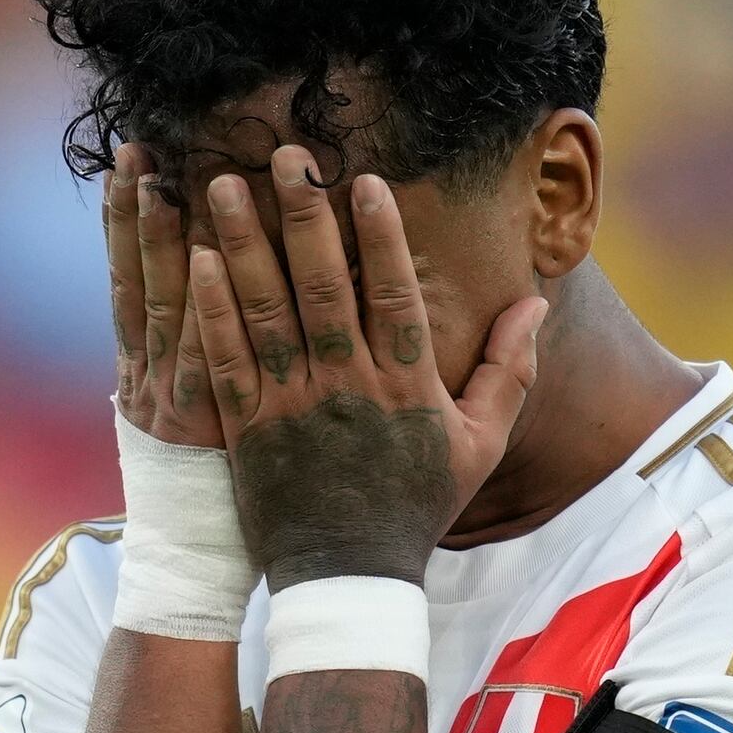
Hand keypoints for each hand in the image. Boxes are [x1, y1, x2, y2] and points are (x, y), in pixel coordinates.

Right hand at [103, 145, 222, 452]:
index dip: (122, 223)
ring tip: (161, 184)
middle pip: (136, 279)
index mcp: (139, 365)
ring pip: (162, 305)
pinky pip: (202, 354)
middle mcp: (146, 371)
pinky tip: (202, 261)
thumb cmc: (206, 472)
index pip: (126, 280)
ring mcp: (170, 393)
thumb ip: (189, 355)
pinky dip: (201, 308)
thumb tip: (200, 288)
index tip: (126, 165)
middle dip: (133, 213)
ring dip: (159, 242)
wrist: (196, 548)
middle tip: (136, 152)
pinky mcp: (201, 419)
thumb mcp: (184, 409)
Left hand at [184, 148, 547, 586]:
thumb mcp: (481, 444)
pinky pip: (227, 358)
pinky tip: (196, 259)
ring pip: (265, 311)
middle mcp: (348, 387)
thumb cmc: (417, 507)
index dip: (379, 234)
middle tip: (283, 154)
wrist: (348, 578)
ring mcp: (293, 405)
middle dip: (302, 214)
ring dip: (242, 243)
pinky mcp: (248, 427)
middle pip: (322, 285)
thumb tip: (536, 300)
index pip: (393, 293)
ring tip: (221, 185)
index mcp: (406, 385)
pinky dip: (212, 309)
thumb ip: (510, 370)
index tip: (364, 180)